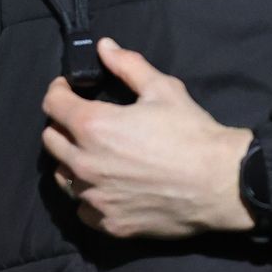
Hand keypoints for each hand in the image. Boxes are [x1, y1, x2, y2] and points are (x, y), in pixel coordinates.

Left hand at [41, 37, 255, 238]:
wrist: (221, 184)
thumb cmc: (191, 133)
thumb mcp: (162, 88)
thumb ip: (127, 65)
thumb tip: (104, 47)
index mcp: (93, 126)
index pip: (52, 104)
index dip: (59, 90)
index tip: (69, 89)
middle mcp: (85, 163)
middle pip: (51, 141)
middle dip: (62, 125)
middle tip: (82, 121)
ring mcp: (95, 198)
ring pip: (63, 177)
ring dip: (71, 162)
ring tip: (92, 155)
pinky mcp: (110, 224)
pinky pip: (83, 210)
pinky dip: (89, 197)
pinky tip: (106, 188)